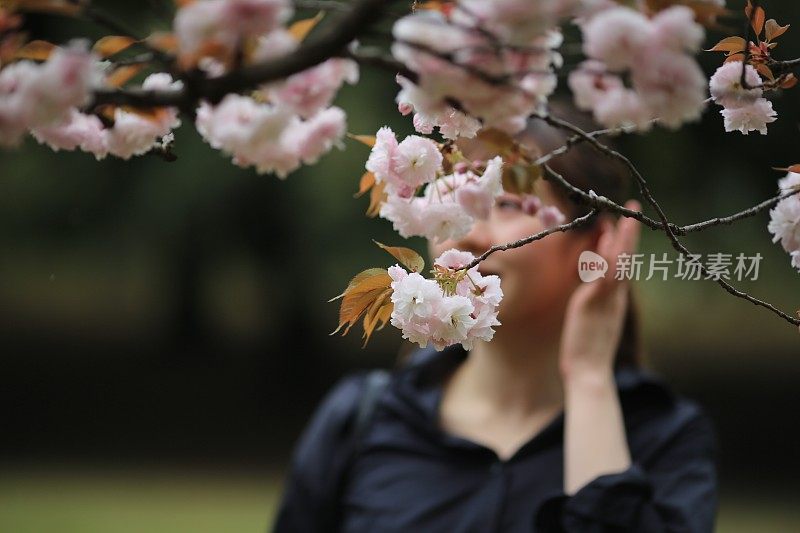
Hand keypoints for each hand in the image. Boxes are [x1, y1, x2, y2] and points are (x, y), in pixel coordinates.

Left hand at [559, 200, 641, 381]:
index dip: (624, 242)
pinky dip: (608, 257)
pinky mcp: (594, 303)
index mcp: (615, 299)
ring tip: (626, 216)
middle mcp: (615, 296)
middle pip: (627, 258)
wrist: (589, 372)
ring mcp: (606, 299)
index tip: (623, 221)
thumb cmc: (588, 348)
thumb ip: (596, 298)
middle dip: (629, 232)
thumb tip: (594, 278)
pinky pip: (604, 276)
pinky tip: (608, 241)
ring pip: (620, 263)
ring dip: (623, 238)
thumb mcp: (593, 318)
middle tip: (631, 208)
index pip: (623, 264)